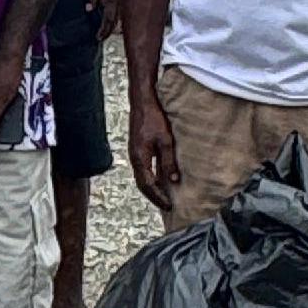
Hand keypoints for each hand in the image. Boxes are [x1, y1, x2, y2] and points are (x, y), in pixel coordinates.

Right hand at [129, 89, 178, 209]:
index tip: (170, 206)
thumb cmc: (154, 118)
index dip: (159, 197)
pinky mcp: (137, 149)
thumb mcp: (166, 141)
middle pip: (142, 184)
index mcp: (140, 158)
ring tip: (164, 196)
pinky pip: (143, 169)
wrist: (142, 101)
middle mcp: (134, 158)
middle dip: (154, 196)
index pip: (148, 185)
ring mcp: (134, 154)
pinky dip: (150, 178)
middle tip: (167, 206)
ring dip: (152, 188)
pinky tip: (159, 179)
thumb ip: (168, 162)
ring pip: (141, 177)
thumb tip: (173, 181)